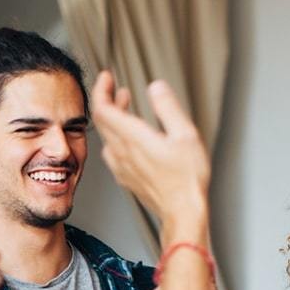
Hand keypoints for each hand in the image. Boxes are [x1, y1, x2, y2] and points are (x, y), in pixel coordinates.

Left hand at [90, 72, 210, 234]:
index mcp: (134, 138)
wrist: (182, 211)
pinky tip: (128, 136)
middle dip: (107, 99)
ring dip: (113, 118)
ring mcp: (121, 166)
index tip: (106, 77)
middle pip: (102, 121)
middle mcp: (122, 152)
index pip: (103, 109)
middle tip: (116, 87)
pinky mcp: (125, 177)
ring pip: (107, 136)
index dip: (102, 89)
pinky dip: (116, 136)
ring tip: (126, 106)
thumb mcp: (186, 134)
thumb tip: (156, 87)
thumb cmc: (187, 178)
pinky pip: (112, 152)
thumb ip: (168, 107)